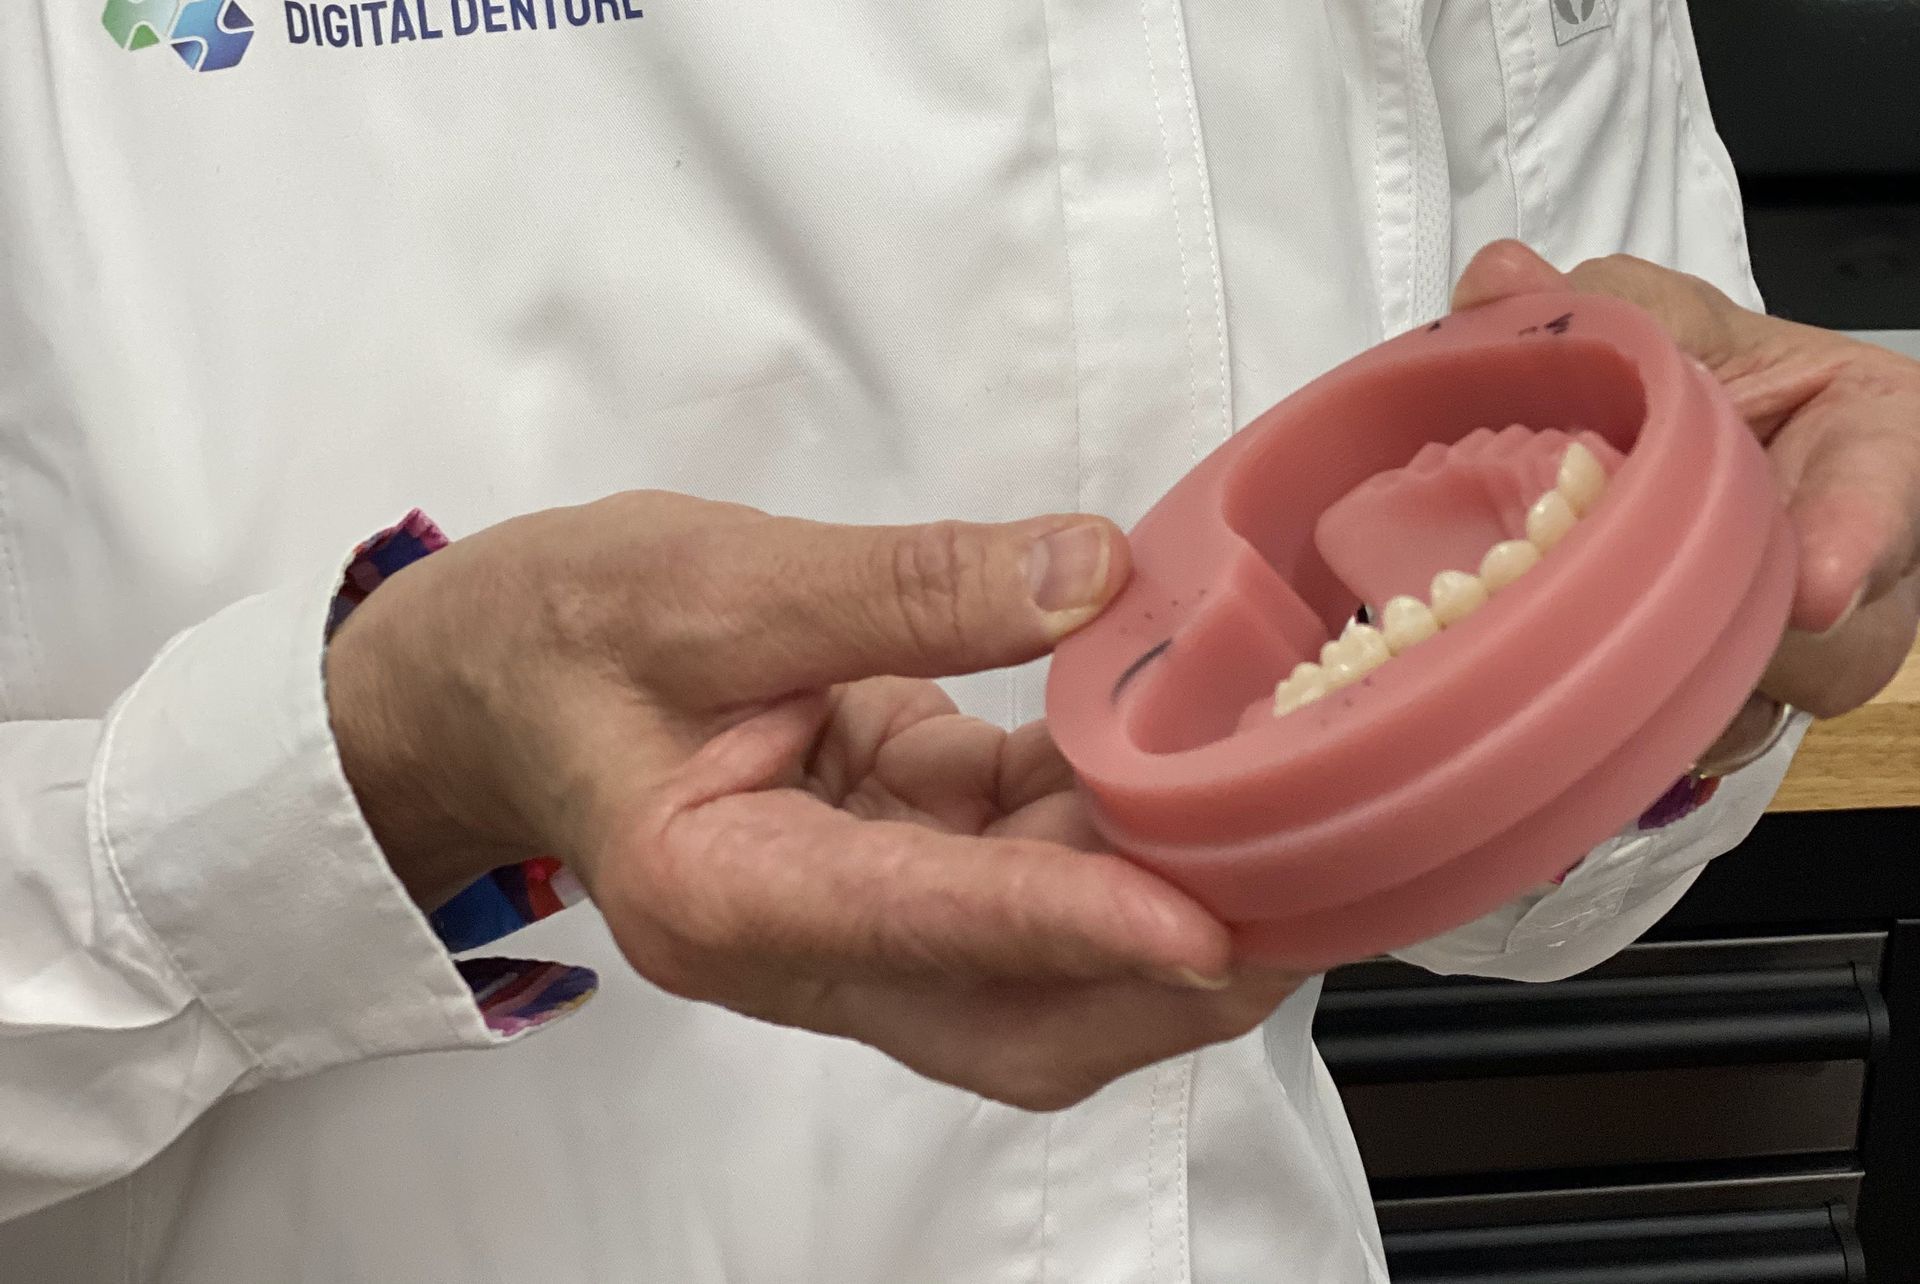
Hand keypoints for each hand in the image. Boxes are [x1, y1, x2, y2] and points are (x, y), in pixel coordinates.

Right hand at [325, 492, 1300, 1108]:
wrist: (482, 681)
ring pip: (1031, 968)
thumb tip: (1092, 577)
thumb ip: (904, 583)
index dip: (1068, 926)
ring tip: (1284, 832)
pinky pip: (1013, 875)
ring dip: (1154, 910)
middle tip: (1309, 903)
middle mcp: (794, 942)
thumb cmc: (553, 631)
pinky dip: (1102, 833)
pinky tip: (1177, 760)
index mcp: (719, 891)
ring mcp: (843, 921)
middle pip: (1008, 1018)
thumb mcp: (708, 579)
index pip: (922, 924)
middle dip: (1163, 981)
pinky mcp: (881, 870)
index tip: (1203, 923)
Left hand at [1453, 242, 1919, 751]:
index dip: (1860, 538)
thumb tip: (1498, 278)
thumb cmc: (1699, 376)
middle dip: (1738, 643)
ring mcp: (1818, 644)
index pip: (1893, 489)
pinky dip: (1646, 730)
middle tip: (1641, 628)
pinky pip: (1716, 741)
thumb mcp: (1658, 317)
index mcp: (1875, 433)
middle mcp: (1869, 554)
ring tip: (1593, 657)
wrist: (1693, 445)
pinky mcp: (1753, 699)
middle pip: (1837, 640)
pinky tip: (1582, 708)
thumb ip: (1595, 304)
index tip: (1819, 588)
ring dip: (1678, 694)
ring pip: (1771, 706)